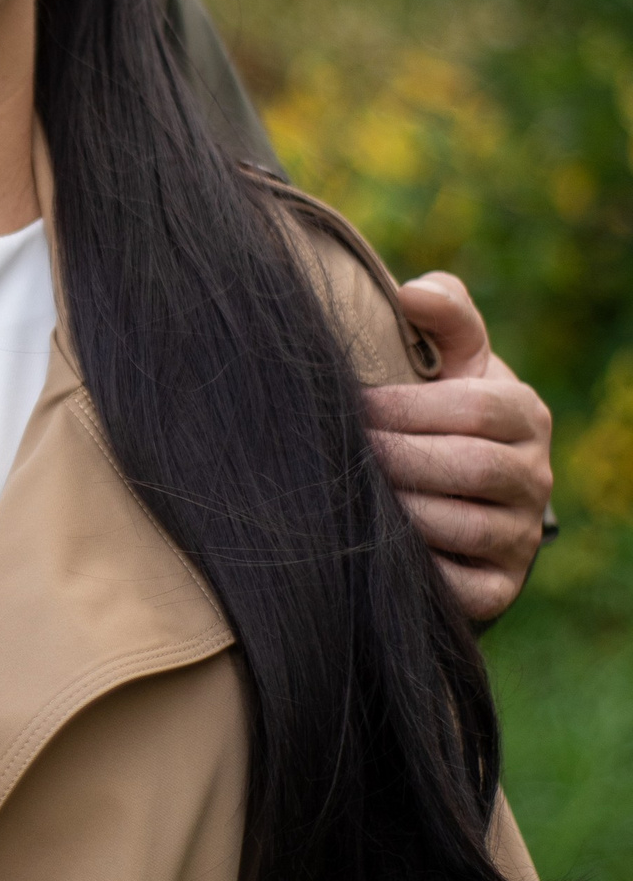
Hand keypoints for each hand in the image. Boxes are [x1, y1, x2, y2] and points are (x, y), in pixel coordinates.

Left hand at [361, 274, 553, 624]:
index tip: (355, 406)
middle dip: (396, 459)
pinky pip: (461, 586)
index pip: (473, 408)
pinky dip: (419, 570)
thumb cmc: (443, 414)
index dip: (406, 407)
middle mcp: (534, 478)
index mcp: (524, 415)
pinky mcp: (498, 587)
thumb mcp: (453, 360)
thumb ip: (445, 315)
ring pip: (461, 526)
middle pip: (467, 467)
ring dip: (400, 512)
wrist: (461, 497)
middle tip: (345, 452)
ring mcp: (520, 536)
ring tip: (351, 495)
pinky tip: (377, 551)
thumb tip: (412, 292)